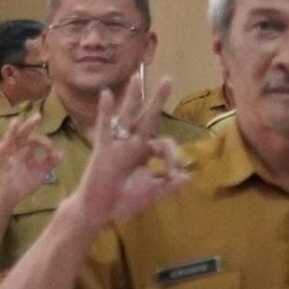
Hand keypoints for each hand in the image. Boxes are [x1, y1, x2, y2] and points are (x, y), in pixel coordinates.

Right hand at [0, 111, 65, 205]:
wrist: (11, 196)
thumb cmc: (25, 182)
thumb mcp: (41, 172)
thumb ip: (50, 162)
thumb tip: (61, 153)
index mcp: (26, 151)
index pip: (35, 140)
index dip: (44, 142)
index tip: (51, 149)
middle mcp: (17, 150)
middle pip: (23, 134)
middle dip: (30, 125)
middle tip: (38, 115)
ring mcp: (8, 155)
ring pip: (10, 139)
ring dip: (12, 131)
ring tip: (16, 121)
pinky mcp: (1, 162)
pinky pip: (1, 154)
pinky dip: (2, 147)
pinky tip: (4, 142)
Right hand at [67, 70, 189, 229]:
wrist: (99, 211)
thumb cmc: (123, 201)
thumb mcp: (152, 192)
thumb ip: (169, 184)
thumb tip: (189, 176)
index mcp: (145, 152)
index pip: (164, 143)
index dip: (173, 156)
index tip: (174, 173)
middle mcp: (132, 144)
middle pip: (147, 118)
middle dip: (157, 100)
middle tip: (169, 79)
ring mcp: (117, 144)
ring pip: (127, 116)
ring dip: (133, 97)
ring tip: (137, 77)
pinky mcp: (103, 149)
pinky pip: (104, 127)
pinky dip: (105, 111)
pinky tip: (107, 94)